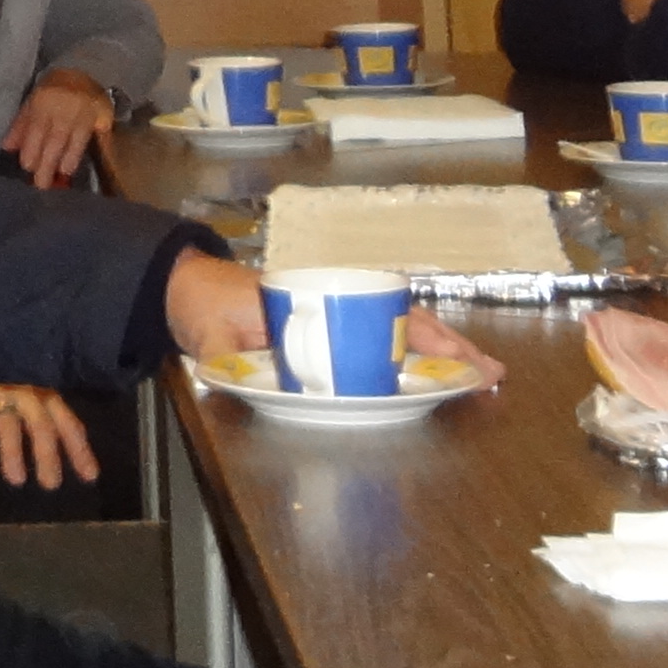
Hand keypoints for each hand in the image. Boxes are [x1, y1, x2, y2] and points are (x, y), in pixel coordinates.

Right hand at [0, 381, 96, 488]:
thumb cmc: (6, 356)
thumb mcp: (31, 371)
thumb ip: (41, 393)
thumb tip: (57, 426)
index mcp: (46, 390)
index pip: (68, 424)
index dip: (79, 450)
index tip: (90, 477)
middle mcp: (28, 393)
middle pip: (43, 429)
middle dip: (48, 458)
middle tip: (51, 486)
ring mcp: (0, 393)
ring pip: (10, 428)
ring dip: (13, 454)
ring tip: (16, 480)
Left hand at [1, 68, 108, 188]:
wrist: (83, 70)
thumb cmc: (53, 91)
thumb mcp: (32, 103)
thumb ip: (21, 125)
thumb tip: (7, 148)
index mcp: (43, 103)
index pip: (36, 129)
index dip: (32, 148)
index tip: (27, 167)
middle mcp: (64, 108)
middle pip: (55, 138)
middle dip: (47, 162)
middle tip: (41, 184)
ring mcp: (85, 112)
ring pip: (76, 138)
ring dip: (68, 158)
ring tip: (62, 175)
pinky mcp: (103, 115)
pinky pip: (97, 134)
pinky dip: (90, 149)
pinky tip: (85, 162)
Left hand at [162, 250, 501, 390]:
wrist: (177, 287)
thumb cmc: (199, 302)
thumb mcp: (208, 330)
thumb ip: (218, 355)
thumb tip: (224, 375)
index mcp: (314, 299)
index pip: (380, 316)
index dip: (423, 336)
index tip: (457, 357)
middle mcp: (332, 304)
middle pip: (404, 324)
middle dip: (450, 349)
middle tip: (491, 375)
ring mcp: (331, 319)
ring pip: (397, 336)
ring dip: (436, 357)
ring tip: (477, 380)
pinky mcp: (323, 335)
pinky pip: (374, 345)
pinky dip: (405, 359)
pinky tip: (428, 380)